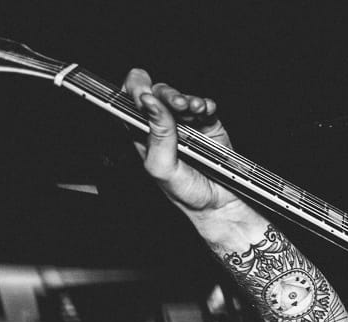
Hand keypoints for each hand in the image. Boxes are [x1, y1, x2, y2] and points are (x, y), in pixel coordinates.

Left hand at [123, 69, 242, 217]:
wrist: (217, 204)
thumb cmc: (185, 192)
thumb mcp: (162, 167)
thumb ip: (157, 134)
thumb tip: (151, 103)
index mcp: (144, 136)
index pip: (130, 104)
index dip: (134, 91)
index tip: (142, 92)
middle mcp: (163, 127)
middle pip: (156, 94)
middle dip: (166, 94)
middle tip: (176, 105)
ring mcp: (185, 123)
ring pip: (179, 96)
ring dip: (186, 98)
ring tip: (194, 109)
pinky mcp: (206, 124)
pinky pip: (204, 105)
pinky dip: (204, 103)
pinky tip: (205, 110)